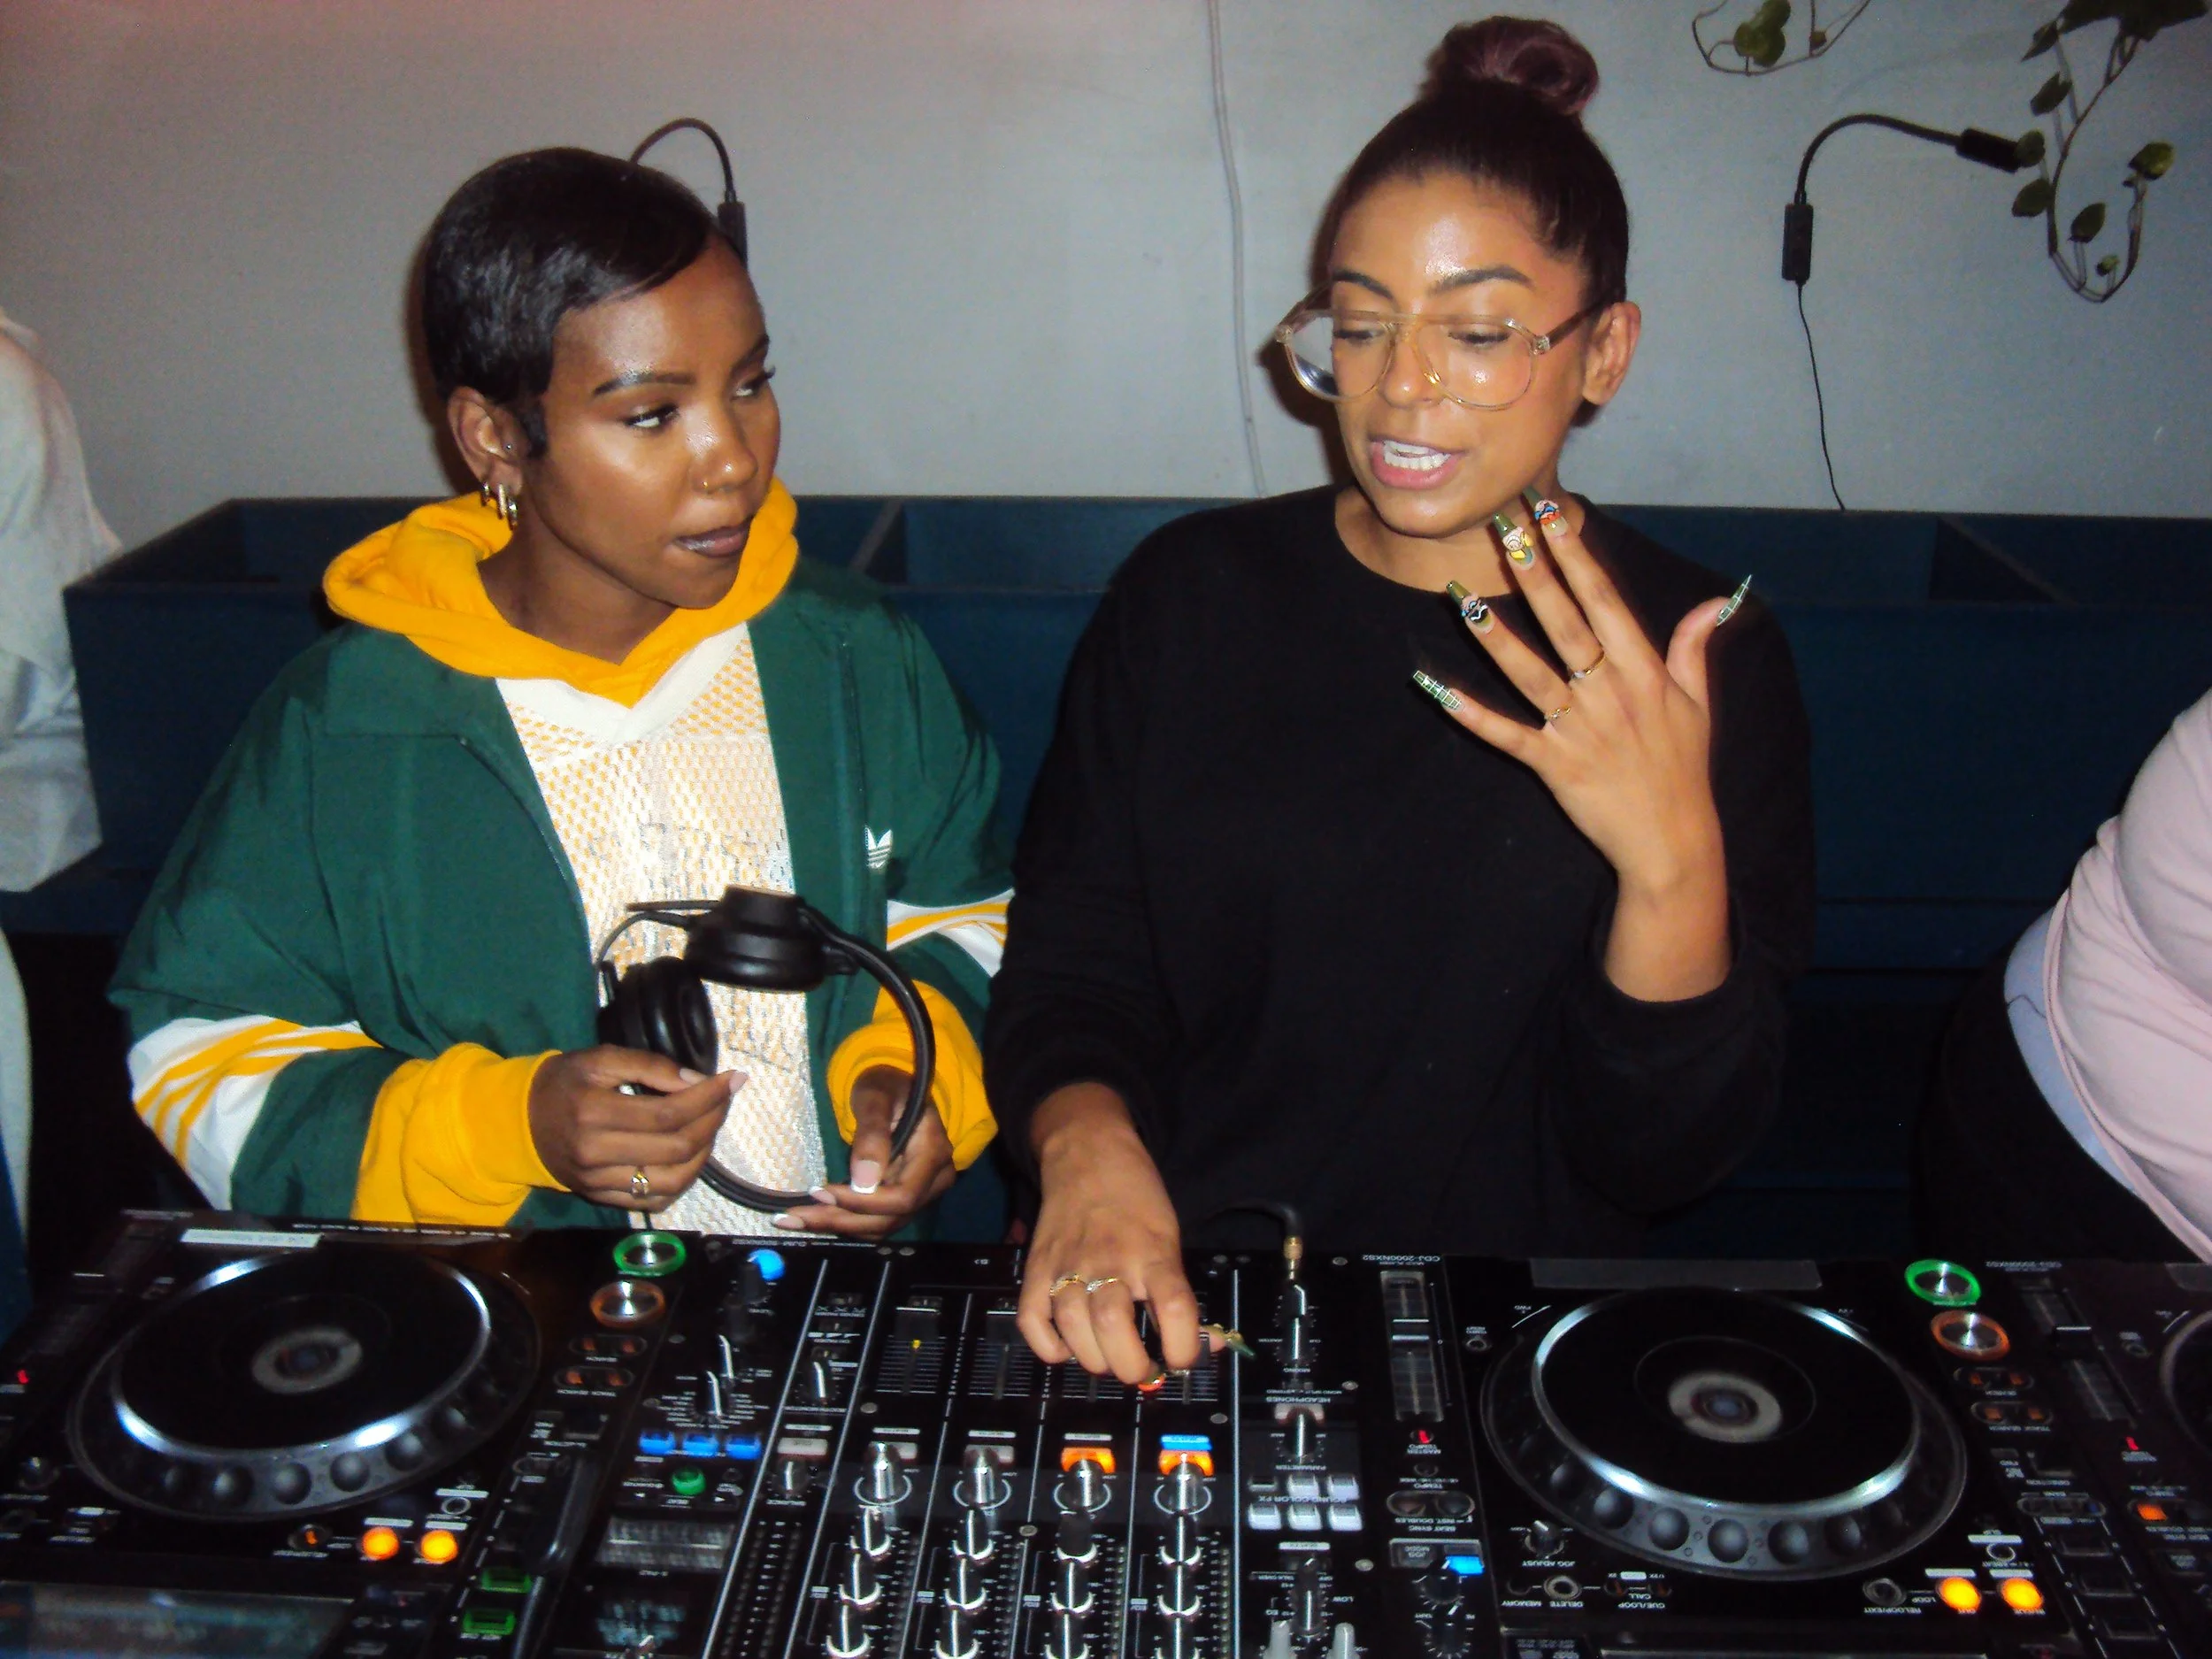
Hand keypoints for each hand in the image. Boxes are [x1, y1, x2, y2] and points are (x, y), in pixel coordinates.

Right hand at [527, 1046, 738, 1210]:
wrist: (519, 1122)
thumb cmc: (563, 1083)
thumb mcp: (599, 1058)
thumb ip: (649, 1065)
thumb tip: (695, 1081)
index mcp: (593, 1113)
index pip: (667, 1113)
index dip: (707, 1098)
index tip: (732, 1080)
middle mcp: (596, 1153)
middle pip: (676, 1147)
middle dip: (712, 1121)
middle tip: (724, 1099)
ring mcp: (599, 1182)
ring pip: (672, 1181)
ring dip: (704, 1154)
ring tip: (710, 1127)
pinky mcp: (601, 1198)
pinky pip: (654, 1201)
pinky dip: (682, 1181)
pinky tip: (690, 1156)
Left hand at [778, 1066, 956, 1237]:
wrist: (893, 1090)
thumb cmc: (885, 1086)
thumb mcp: (876, 1097)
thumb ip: (873, 1134)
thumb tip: (865, 1182)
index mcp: (933, 1153)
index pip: (902, 1197)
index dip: (862, 1203)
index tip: (821, 1193)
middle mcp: (933, 1180)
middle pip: (890, 1218)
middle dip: (842, 1220)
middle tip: (795, 1216)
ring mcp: (921, 1193)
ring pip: (880, 1225)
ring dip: (837, 1226)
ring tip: (795, 1219)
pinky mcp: (902, 1199)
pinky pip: (876, 1220)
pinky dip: (845, 1222)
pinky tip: (813, 1217)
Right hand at [1017, 1083, 1206, 1382]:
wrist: (1088, 1156)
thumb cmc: (1136, 1199)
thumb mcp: (1170, 1238)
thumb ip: (1180, 1293)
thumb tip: (1208, 1346)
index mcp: (1152, 1253)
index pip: (1174, 1309)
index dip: (1183, 1348)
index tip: (1181, 1359)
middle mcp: (1109, 1261)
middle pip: (1115, 1327)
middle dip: (1132, 1366)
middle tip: (1140, 1367)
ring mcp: (1067, 1266)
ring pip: (1074, 1328)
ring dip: (1095, 1360)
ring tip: (1108, 1358)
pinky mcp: (1036, 1270)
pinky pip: (1032, 1321)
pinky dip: (1049, 1347)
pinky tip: (1068, 1347)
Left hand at [1433, 496, 1732, 999]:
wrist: (1672, 841)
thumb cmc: (1683, 769)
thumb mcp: (1699, 703)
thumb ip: (1695, 647)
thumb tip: (1718, 600)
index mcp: (1643, 670)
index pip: (1603, 600)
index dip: (1576, 556)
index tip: (1554, 515)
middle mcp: (1608, 692)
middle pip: (1564, 623)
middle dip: (1533, 573)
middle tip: (1504, 528)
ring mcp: (1578, 729)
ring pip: (1529, 673)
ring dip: (1493, 636)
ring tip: (1461, 598)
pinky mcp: (1553, 765)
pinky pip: (1506, 735)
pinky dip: (1471, 714)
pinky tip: (1436, 689)